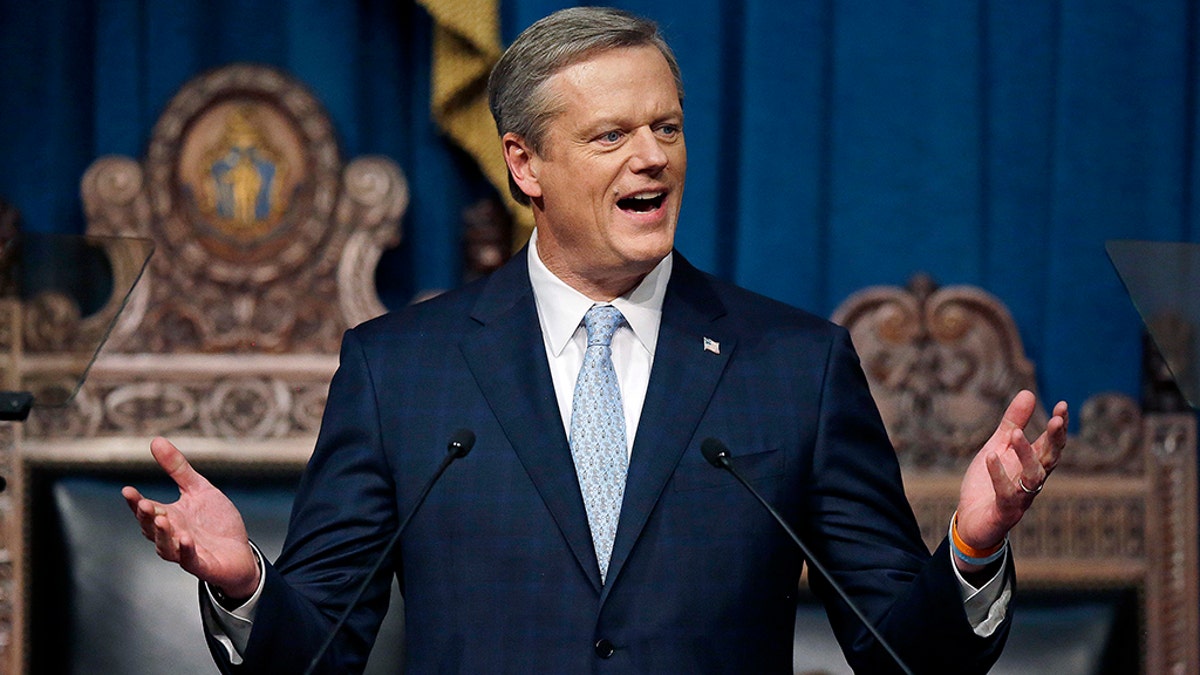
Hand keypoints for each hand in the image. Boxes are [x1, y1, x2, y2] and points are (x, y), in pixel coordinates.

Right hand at [121, 437, 259, 598]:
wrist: (240, 552)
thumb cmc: (216, 522)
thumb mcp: (199, 489)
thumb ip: (177, 469)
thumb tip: (155, 441)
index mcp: (169, 517)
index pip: (146, 510)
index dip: (135, 502)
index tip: (127, 490)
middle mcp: (172, 535)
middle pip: (152, 528)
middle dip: (146, 517)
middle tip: (144, 505)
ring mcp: (185, 552)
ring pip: (166, 546)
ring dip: (163, 535)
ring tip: (163, 520)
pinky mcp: (202, 565)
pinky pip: (189, 560)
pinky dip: (186, 551)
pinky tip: (186, 539)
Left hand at [954, 390, 1067, 564]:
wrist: (972, 521)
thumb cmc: (988, 483)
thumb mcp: (997, 446)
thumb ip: (1012, 422)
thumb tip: (1028, 392)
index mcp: (1033, 464)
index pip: (1052, 443)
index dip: (1059, 426)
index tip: (1062, 405)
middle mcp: (1032, 480)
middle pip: (1050, 459)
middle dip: (1055, 440)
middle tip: (1056, 419)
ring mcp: (1021, 497)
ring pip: (1033, 477)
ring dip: (1027, 455)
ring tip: (1016, 433)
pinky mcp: (1004, 511)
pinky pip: (1006, 493)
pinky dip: (999, 475)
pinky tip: (991, 456)